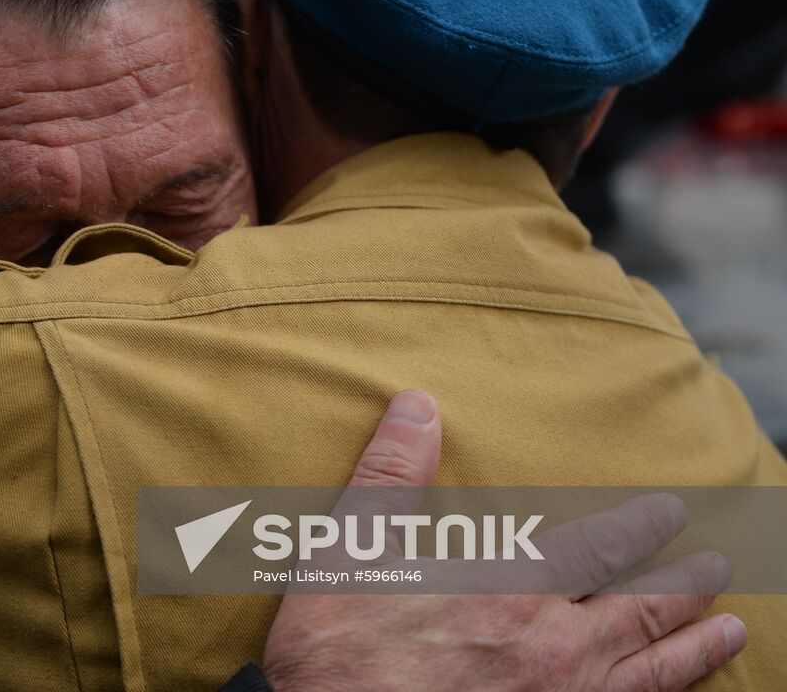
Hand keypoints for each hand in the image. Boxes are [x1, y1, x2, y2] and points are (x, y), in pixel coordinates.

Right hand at [260, 389, 747, 691]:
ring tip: (730, 629)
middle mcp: (550, 650)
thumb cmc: (338, 651)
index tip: (672, 511)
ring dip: (694, 648)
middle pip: (640, 610)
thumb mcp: (349, 550)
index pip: (598, 549)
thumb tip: (417, 404)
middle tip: (717, 567)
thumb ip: (391, 475)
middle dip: (684, 586)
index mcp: (507, 591)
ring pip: (650, 672)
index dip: (640, 528)